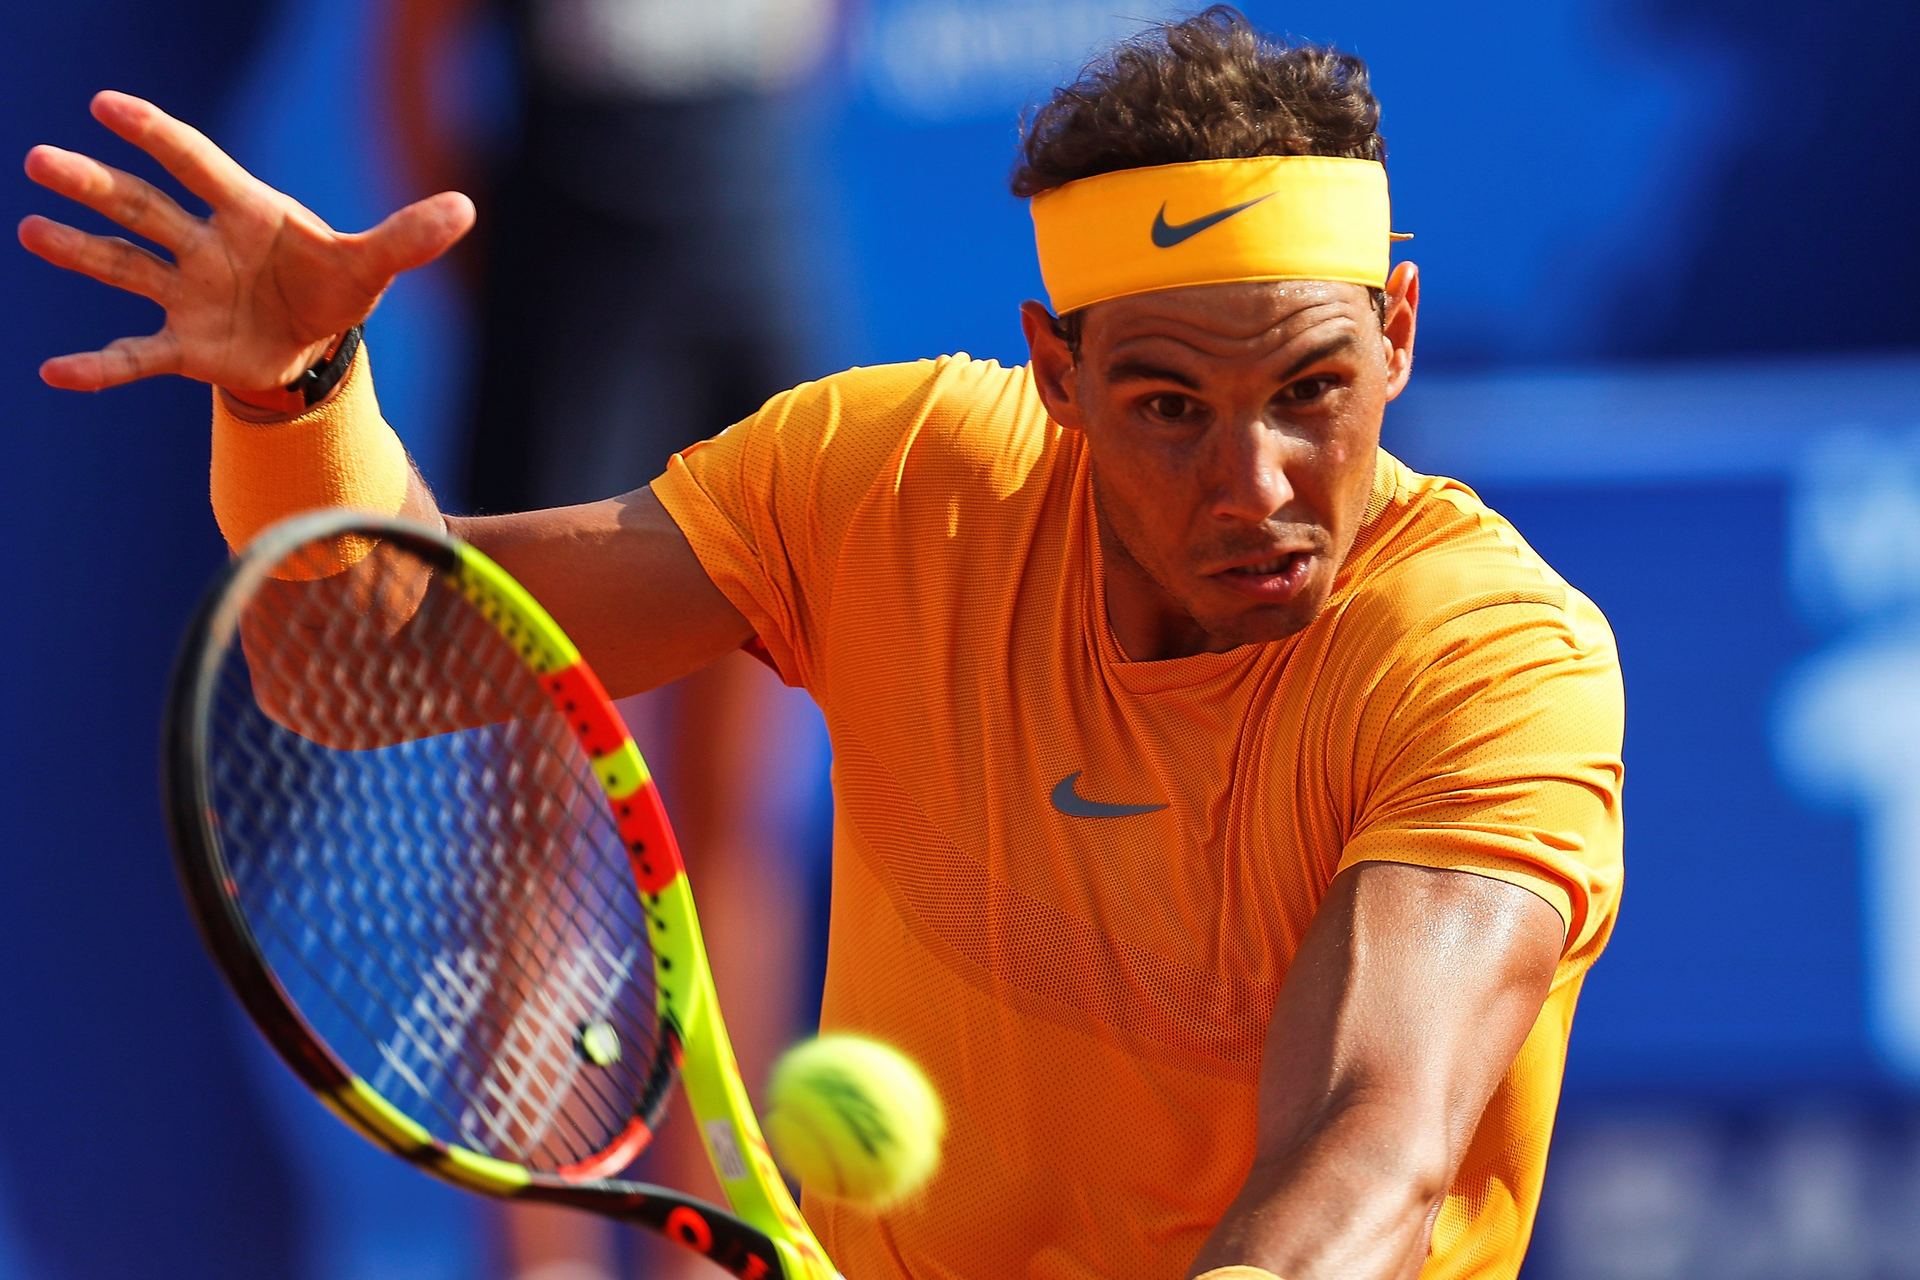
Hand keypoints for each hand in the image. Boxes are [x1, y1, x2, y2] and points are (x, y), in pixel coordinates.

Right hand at [19, 91, 474, 393]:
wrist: (316, 346)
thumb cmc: (334, 287)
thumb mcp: (374, 265)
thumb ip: (409, 237)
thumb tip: (465, 207)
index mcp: (246, 213)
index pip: (196, 163)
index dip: (156, 134)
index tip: (107, 106)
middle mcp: (204, 246)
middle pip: (142, 208)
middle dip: (95, 186)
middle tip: (42, 160)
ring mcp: (186, 294)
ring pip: (124, 267)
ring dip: (79, 251)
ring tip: (31, 229)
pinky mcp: (184, 346)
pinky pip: (133, 356)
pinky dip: (97, 367)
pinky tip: (55, 372)